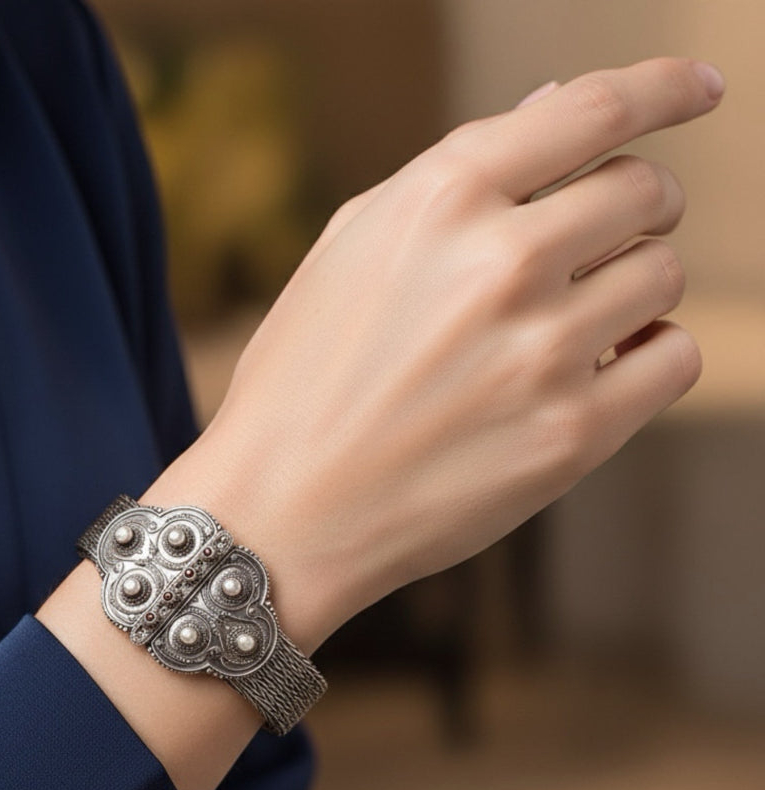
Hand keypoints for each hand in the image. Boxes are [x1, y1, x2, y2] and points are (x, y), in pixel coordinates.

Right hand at [152, 58, 723, 652]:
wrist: (280, 513)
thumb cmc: (301, 382)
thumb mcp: (349, 253)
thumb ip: (453, 181)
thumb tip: (550, 110)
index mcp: (439, 201)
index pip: (593, 110)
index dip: (663, 89)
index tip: (696, 89)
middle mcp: (500, 264)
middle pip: (643, 192)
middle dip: (636, 207)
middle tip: (606, 238)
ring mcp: (541, 354)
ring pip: (663, 275)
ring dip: (631, 287)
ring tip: (575, 321)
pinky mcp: (570, 436)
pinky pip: (674, 360)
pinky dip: (650, 356)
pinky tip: (601, 368)